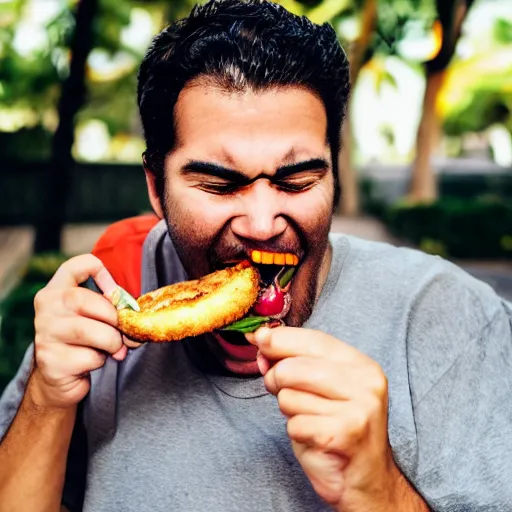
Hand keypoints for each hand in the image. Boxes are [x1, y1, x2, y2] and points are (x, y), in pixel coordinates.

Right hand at [31, 254, 127, 408]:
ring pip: (90, 331)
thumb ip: (113, 310)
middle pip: (85, 299)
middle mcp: (46, 308)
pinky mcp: (51, 361)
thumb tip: (135, 319)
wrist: (60, 379)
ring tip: (113, 349)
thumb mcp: (97, 318)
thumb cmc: (85, 342)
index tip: (114, 293)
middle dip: (113, 318)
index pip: (75, 266)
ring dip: (112, 342)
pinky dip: (101, 361)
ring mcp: (45, 334)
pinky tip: (92, 362)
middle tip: (122, 331)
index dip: (101, 272)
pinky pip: (89, 357)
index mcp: (56, 291)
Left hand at [247, 327, 426, 511]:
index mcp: (361, 364)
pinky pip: (295, 424)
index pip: (314, 339)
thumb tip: (261, 338)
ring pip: (289, 396)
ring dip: (289, 411)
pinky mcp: (346, 433)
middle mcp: (365, 381)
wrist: (364, 479)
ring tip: (309, 419)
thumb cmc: (335, 428)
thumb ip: (293, 362)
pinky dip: (296, 432)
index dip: (281, 339)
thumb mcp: (317, 387)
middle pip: (293, 368)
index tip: (258, 338)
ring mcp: (359, 407)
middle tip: (284, 393)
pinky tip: (314, 437)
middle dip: (276, 380)